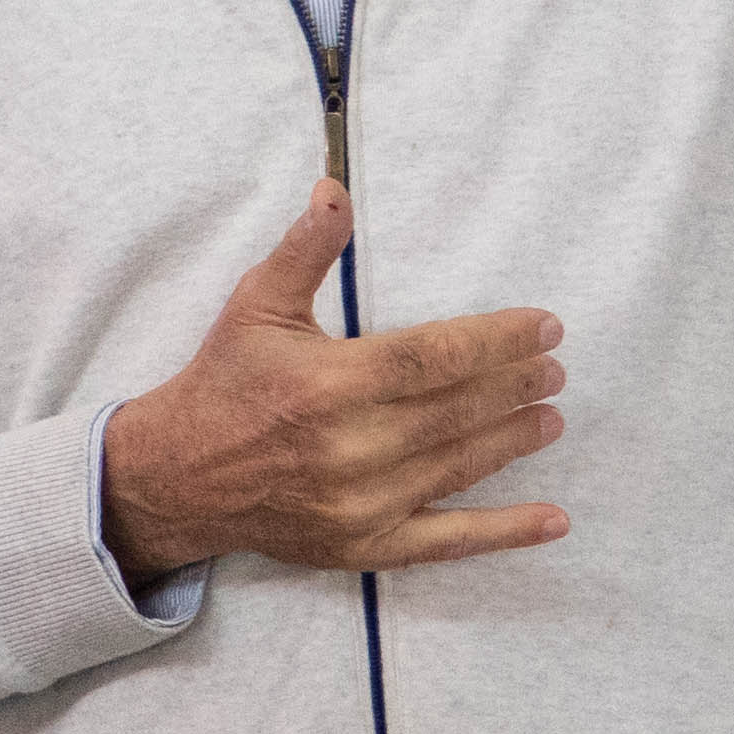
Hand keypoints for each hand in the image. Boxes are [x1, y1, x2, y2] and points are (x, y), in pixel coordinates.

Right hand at [100, 181, 570, 577]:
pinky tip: (553, 520)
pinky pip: (446, 541)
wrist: (177, 476)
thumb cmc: (226, 381)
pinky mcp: (364, 545)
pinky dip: (505, 532)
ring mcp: (360, 503)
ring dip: (513, 440)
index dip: (496, 341)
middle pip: (456, 411)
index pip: (435, 358)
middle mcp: (350, 448)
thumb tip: (336, 188)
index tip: (544, 326)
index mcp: (329, 384)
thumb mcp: (257, 304)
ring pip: (458, 466)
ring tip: (553, 417)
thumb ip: (305, 249)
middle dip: (515, 386)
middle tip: (556, 367)